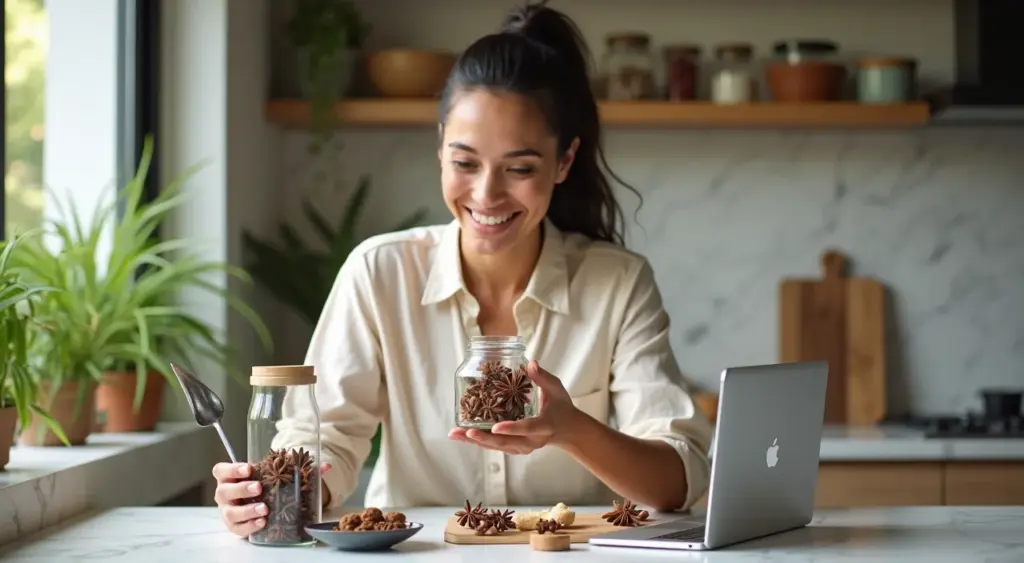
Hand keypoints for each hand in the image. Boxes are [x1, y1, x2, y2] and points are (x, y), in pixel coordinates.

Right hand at [213, 461, 331, 537]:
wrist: (262, 505)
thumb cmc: (266, 486)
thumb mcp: (278, 474)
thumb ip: (301, 469)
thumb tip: (325, 466)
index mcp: (231, 477)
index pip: (221, 470)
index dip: (232, 469)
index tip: (249, 468)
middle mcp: (226, 494)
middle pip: (223, 490)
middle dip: (241, 489)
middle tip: (259, 488)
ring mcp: (228, 511)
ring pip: (230, 512)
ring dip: (247, 510)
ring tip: (264, 509)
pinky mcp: (235, 527)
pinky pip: (238, 529)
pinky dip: (250, 526)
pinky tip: (262, 522)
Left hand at [448, 360, 581, 454]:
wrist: (566, 430)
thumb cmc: (561, 406)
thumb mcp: (556, 389)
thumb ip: (542, 377)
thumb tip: (530, 363)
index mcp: (544, 426)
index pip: (527, 428)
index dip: (511, 428)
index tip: (495, 427)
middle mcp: (532, 441)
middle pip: (506, 442)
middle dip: (484, 438)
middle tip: (465, 431)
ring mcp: (522, 448)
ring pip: (496, 446)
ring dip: (475, 441)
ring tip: (455, 434)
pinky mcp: (514, 448)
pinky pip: (494, 446)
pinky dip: (478, 441)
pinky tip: (461, 435)